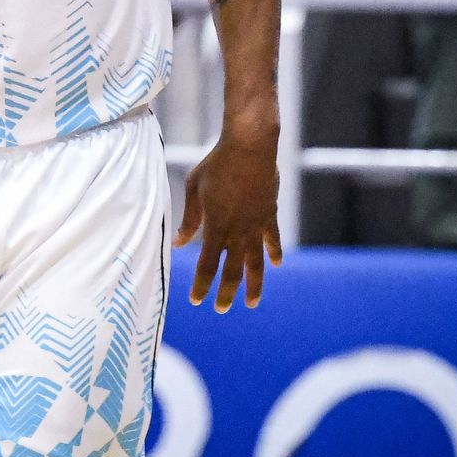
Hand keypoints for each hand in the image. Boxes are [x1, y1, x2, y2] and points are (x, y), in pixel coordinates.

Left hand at [173, 122, 282, 312]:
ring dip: (254, 284)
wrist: (249, 147)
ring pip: (256, 263)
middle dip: (227, 293)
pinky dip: (274, 252)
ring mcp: (256, 225)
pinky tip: (276, 264)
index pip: (206, 265)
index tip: (197, 300)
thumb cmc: (216, 164)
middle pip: (233, 271)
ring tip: (252, 303)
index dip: (202, 285)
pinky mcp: (270, 214)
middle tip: (221, 309)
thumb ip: (189, 219)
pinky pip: (273, 239)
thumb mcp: (194, 189)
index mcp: (216, 227)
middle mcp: (238, 231)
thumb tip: (179, 243)